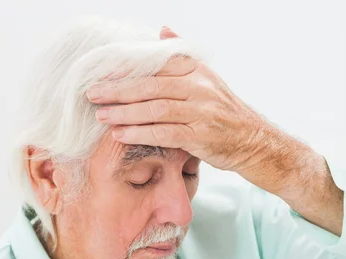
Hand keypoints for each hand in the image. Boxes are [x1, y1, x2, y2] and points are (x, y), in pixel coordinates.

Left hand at [86, 26, 267, 172]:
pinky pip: (164, 133)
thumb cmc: (224, 112)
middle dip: (119, 90)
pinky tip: (121, 135)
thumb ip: (182, 57)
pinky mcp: (200, 136)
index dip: (128, 68)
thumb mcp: (208, 78)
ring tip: (102, 116)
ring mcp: (200, 112)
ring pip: (155, 109)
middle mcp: (199, 88)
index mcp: (197, 71)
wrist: (251, 141)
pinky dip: (140, 133)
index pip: (157, 65)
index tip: (102, 72)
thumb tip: (162, 31)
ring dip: (125, 113)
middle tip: (93, 94)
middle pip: (152, 85)